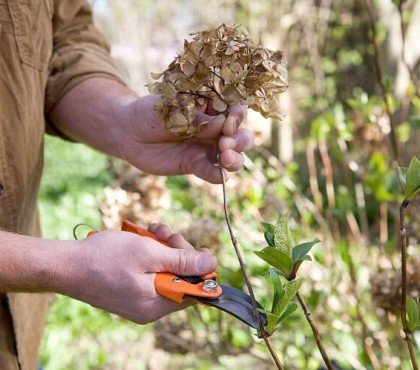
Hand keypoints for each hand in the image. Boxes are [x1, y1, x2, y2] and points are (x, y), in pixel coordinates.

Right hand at [59, 225, 216, 323]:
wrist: (66, 264)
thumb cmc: (105, 258)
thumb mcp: (149, 254)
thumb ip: (183, 261)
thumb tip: (211, 265)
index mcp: (156, 304)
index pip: (194, 291)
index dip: (200, 269)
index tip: (197, 249)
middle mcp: (150, 307)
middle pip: (180, 278)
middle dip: (178, 251)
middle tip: (166, 233)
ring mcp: (138, 300)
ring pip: (165, 271)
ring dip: (163, 248)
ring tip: (153, 231)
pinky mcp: (129, 290)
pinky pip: (150, 273)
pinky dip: (151, 254)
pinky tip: (144, 238)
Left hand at [122, 95, 254, 182]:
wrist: (129, 133)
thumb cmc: (150, 113)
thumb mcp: (172, 109)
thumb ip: (196, 118)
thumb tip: (221, 124)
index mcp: (211, 107)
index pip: (235, 110)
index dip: (237, 116)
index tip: (227, 122)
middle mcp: (215, 128)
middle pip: (241, 135)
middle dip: (240, 140)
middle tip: (225, 143)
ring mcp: (207, 148)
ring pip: (234, 156)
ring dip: (236, 159)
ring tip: (226, 158)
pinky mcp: (196, 165)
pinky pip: (214, 172)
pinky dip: (220, 175)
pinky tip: (219, 175)